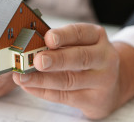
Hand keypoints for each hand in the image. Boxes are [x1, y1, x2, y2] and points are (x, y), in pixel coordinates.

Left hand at [13, 23, 133, 118]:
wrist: (110, 86)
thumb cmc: (86, 59)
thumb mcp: (79, 44)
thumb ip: (58, 44)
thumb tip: (28, 46)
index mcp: (97, 37)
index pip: (80, 33)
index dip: (63, 35)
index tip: (48, 38)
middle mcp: (104, 58)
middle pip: (80, 58)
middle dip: (56, 59)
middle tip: (37, 61)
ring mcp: (102, 81)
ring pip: (69, 80)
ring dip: (42, 79)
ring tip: (23, 77)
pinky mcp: (94, 100)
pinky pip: (64, 97)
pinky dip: (43, 92)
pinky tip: (29, 87)